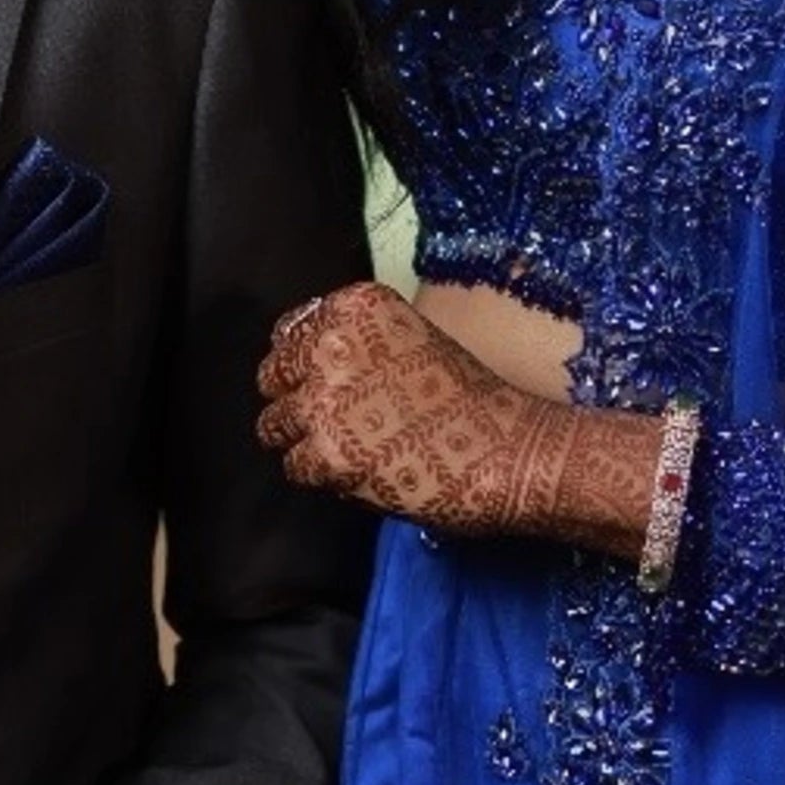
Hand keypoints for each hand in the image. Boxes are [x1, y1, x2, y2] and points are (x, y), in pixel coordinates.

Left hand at [257, 284, 658, 558]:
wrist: (512, 449)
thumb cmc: (471, 398)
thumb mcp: (411, 340)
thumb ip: (357, 343)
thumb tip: (306, 364)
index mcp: (355, 307)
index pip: (290, 331)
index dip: (302, 364)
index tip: (321, 384)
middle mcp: (332, 344)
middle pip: (273, 376)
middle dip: (296, 401)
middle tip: (332, 424)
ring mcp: (326, 400)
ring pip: (275, 424)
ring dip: (304, 442)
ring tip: (347, 451)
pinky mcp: (329, 453)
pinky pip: (296, 467)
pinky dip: (323, 477)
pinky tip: (362, 474)